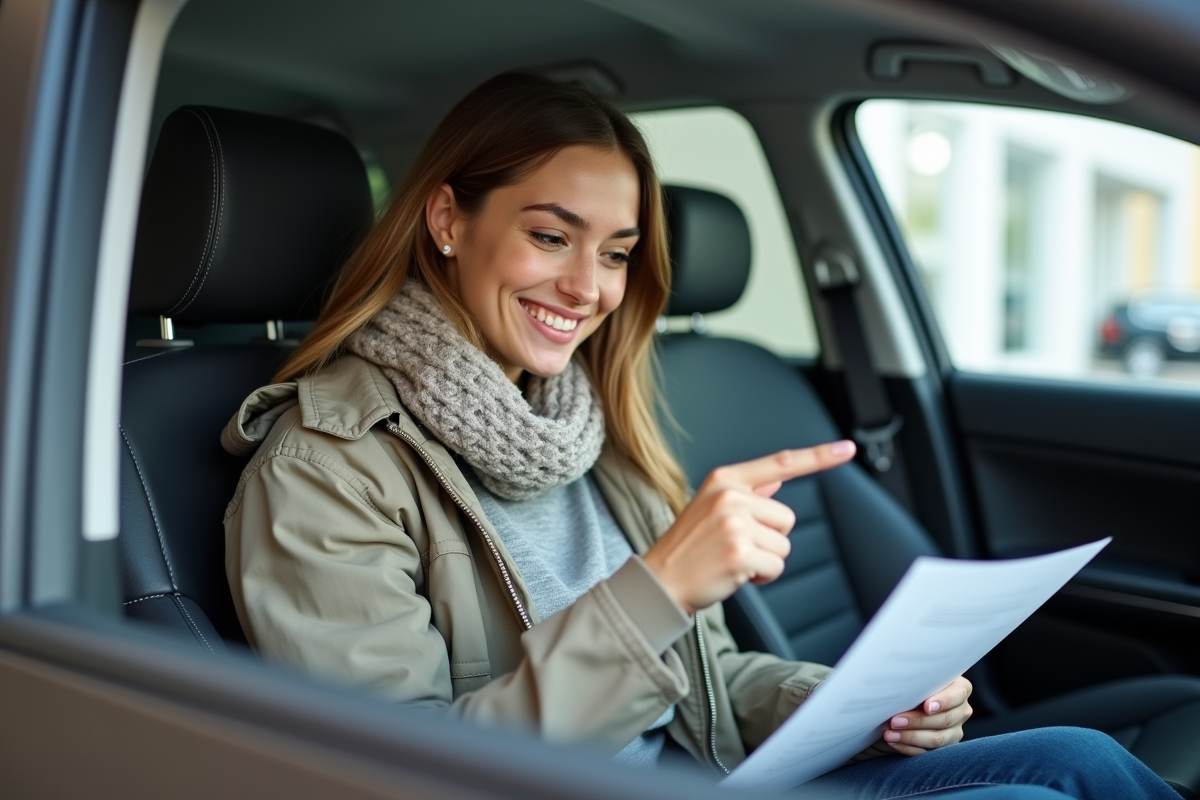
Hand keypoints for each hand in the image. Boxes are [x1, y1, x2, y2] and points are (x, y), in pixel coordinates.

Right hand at [642, 441, 855, 614]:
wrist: (661, 580)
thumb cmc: (688, 547)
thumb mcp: (711, 506)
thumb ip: (747, 491)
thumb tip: (778, 477)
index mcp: (724, 479)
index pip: (781, 463)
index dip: (818, 457)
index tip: (846, 449)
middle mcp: (730, 496)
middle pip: (787, 518)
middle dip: (769, 538)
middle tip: (734, 546)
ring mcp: (735, 524)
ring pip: (784, 544)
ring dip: (765, 559)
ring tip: (732, 559)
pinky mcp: (740, 552)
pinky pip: (776, 566)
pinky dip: (762, 576)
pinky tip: (735, 573)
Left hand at [883, 676, 973, 754]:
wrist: (899, 705)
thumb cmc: (908, 686)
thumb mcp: (914, 680)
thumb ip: (915, 681)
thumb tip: (899, 682)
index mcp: (959, 688)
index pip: (958, 694)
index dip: (944, 701)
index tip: (926, 707)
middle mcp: (961, 710)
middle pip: (946, 719)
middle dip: (918, 721)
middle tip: (894, 720)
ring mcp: (954, 731)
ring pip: (937, 739)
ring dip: (910, 736)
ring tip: (889, 734)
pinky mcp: (943, 748)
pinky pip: (928, 752)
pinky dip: (908, 747)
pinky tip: (893, 742)